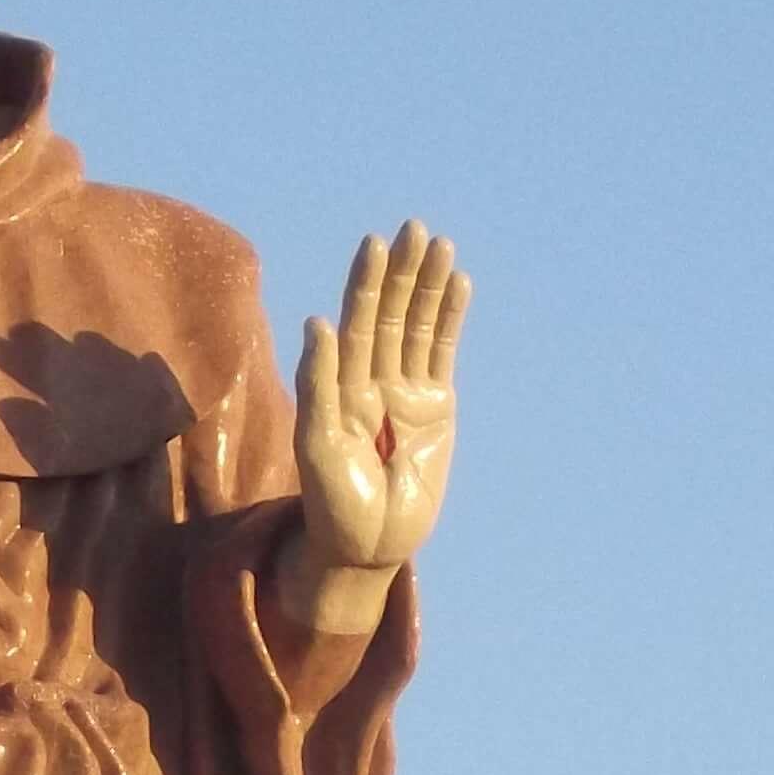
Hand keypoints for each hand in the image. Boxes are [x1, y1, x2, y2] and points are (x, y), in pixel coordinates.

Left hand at [286, 220, 468, 633]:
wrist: (366, 545)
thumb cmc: (330, 501)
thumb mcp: (315, 444)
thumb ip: (318, 384)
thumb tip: (320, 323)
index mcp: (339, 382)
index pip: (355, 322)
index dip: (366, 284)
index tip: (376, 245)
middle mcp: (370, 378)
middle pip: (390, 314)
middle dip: (402, 273)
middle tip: (415, 229)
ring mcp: (404, 390)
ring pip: (419, 327)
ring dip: (429, 287)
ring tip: (441, 246)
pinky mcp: (435, 408)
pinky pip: (442, 354)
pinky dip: (450, 319)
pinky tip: (458, 285)